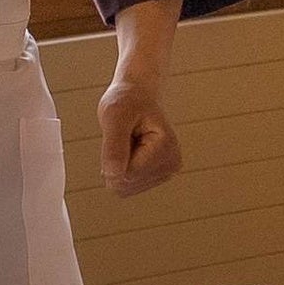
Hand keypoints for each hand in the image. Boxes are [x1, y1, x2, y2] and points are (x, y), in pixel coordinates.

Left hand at [96, 77, 180, 196]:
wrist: (138, 96)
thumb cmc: (127, 101)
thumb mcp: (114, 116)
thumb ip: (113, 146)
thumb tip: (112, 175)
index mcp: (166, 148)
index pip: (127, 174)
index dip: (112, 157)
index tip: (122, 133)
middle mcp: (171, 165)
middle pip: (126, 184)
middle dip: (116, 162)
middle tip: (124, 137)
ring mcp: (166, 173)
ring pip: (124, 188)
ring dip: (118, 165)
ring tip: (128, 142)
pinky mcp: (157, 177)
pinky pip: (126, 186)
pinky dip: (121, 169)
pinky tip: (131, 150)